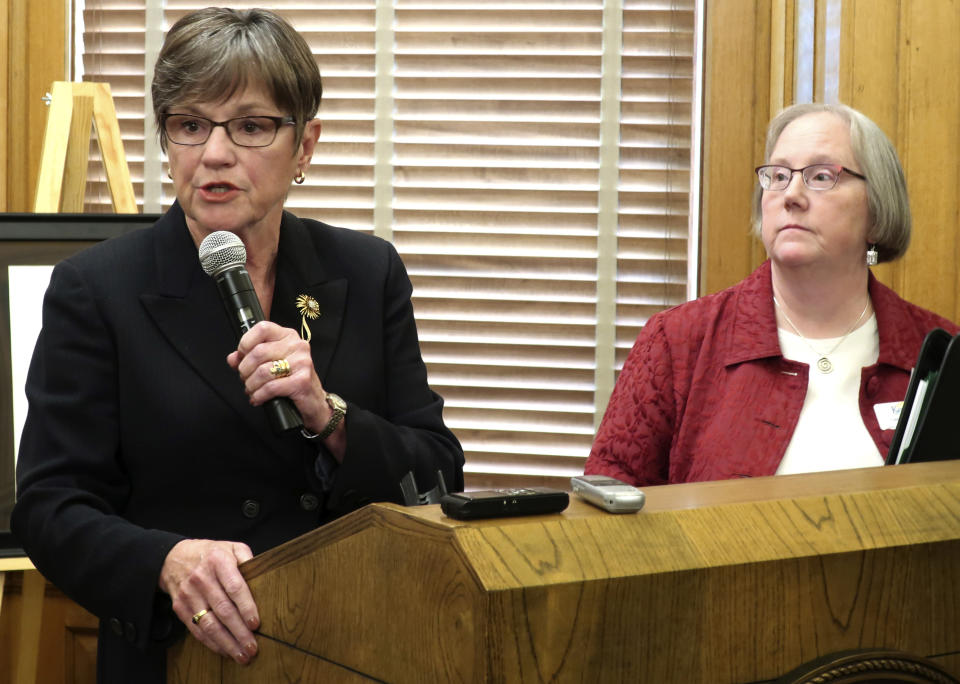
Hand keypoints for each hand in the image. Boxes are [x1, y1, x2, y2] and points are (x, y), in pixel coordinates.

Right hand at [159, 539, 258, 663]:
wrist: (174, 558)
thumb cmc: (211, 554)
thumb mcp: (231, 547)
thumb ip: (248, 558)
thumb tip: (263, 577)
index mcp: (218, 561)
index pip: (235, 587)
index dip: (246, 607)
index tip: (256, 623)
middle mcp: (202, 578)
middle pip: (223, 610)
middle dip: (239, 632)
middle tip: (252, 647)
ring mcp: (189, 594)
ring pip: (209, 624)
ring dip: (226, 642)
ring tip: (241, 654)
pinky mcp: (180, 607)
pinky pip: (196, 629)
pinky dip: (211, 642)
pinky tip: (224, 650)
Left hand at [227, 321, 344, 459]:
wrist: (314, 402)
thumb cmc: (291, 381)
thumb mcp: (271, 364)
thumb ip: (250, 358)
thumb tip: (233, 358)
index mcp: (288, 336)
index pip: (262, 328)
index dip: (245, 343)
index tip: (242, 357)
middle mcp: (297, 346)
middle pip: (258, 352)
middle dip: (245, 370)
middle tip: (245, 379)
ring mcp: (302, 362)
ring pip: (263, 371)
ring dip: (251, 384)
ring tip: (252, 390)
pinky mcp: (302, 381)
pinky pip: (271, 387)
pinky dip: (259, 395)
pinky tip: (258, 398)